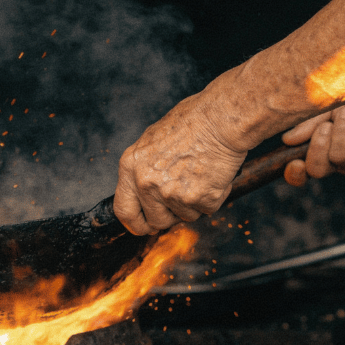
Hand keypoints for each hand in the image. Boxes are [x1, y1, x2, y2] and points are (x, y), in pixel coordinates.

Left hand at [114, 90, 247, 235]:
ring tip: (200, 174)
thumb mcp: (153, 140)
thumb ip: (144, 167)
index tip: (144, 225)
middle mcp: (146, 183)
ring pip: (184, 216)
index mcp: (130, 166)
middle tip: (182, 200)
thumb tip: (142, 188)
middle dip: (170, 216)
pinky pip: (206, 210)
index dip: (136, 223)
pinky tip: (213, 175)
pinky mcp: (197, 199)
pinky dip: (213, 197)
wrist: (220, 119)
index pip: (124, 209)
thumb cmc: (192, 122)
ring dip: (194, 203)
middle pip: (155, 221)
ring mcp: (171, 193)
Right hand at [281, 88, 344, 186]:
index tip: (294, 162)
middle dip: (318, 147)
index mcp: (322, 150)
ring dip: (343, 130)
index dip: (295, 173)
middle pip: (317, 169)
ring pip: (338, 157)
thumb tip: (287, 139)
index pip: (303, 173)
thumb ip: (311, 125)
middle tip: (326, 125)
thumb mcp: (331, 110)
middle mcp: (337, 161)